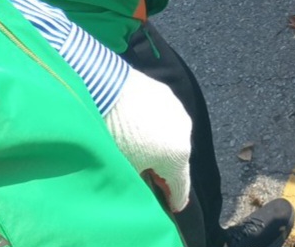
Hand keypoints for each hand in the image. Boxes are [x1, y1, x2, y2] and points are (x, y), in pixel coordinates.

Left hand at [104, 67, 191, 211]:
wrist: (108, 88)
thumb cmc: (117, 134)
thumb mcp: (127, 167)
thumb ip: (143, 180)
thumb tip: (146, 179)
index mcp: (178, 156)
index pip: (180, 187)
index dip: (174, 200)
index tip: (170, 207)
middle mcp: (185, 132)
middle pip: (177, 160)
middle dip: (164, 169)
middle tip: (146, 173)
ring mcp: (178, 110)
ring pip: (172, 136)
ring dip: (160, 144)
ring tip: (138, 146)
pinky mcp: (167, 94)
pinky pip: (165, 117)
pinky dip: (155, 125)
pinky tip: (136, 124)